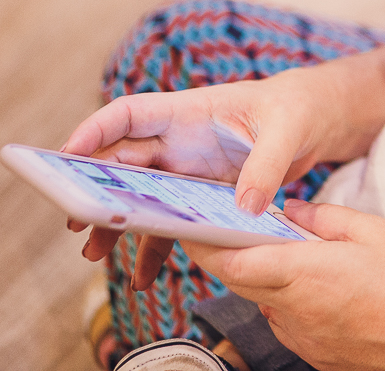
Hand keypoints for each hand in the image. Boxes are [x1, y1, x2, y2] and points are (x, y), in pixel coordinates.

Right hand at [64, 65, 339, 287]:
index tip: (67, 154)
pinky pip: (171, 222)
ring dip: (117, 225)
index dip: (95, 131)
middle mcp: (181, 140)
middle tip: (77, 224)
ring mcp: (189, 169)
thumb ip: (268, 165)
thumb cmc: (299, 108)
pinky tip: (145, 276)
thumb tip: (245, 207)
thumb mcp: (289, 129)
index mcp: (192, 111)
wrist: (318, 120)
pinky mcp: (204, 195)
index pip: (130, 114)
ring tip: (96, 256)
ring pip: (139, 198)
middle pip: (122, 163)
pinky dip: (157, 247)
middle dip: (95, 190)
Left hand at [183, 200, 384, 370]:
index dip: (200, 243)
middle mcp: (292, 311)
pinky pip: (287, 322)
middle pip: (239, 281)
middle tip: (237, 226)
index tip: (188, 222)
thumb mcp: (372, 231)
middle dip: (232, 253)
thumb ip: (322, 218)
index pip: (228, 262)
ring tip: (301, 257)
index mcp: (303, 273)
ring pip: (265, 302)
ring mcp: (300, 338)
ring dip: (268, 278)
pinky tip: (325, 288)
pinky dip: (292, 301)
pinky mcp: (313, 355)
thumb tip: (291, 211)